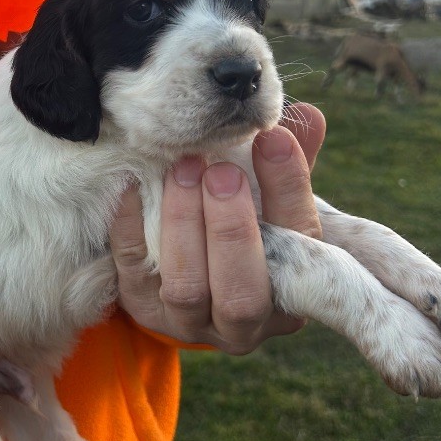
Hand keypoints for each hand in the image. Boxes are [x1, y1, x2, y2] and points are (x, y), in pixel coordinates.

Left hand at [110, 103, 325, 353]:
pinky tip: (135, 185)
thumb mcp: (271, 199)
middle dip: (231, 229)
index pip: (301, 246)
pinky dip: (132, 227)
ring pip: (186, 289)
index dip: (288, 190)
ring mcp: (189, 321)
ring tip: (183, 170)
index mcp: (294, 292)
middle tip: (221, 171)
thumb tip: (309, 117)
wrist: (192, 270)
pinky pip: (132, 272)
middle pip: (242, 293)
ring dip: (183, 225)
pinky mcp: (142, 308)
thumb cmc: (246, 226)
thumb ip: (287, 165)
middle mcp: (245, 323)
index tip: (271, 137)